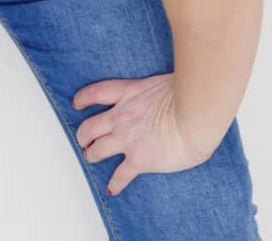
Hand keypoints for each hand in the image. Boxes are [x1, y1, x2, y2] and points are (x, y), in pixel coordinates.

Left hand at [71, 72, 221, 194]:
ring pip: (98, 149)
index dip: (83, 98)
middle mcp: (122, 116)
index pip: (97, 93)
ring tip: (90, 157)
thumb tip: (169, 94)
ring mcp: (127, 139)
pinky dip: (115, 183)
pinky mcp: (138, 160)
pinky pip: (121, 175)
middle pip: (91, 126)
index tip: (77, 103)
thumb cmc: (190, 96)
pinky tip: (112, 189)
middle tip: (82, 138)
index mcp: (129, 93)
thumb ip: (159, 91)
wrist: (194, 115)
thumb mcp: (167, 81)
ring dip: (91, 154)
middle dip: (83, 134)